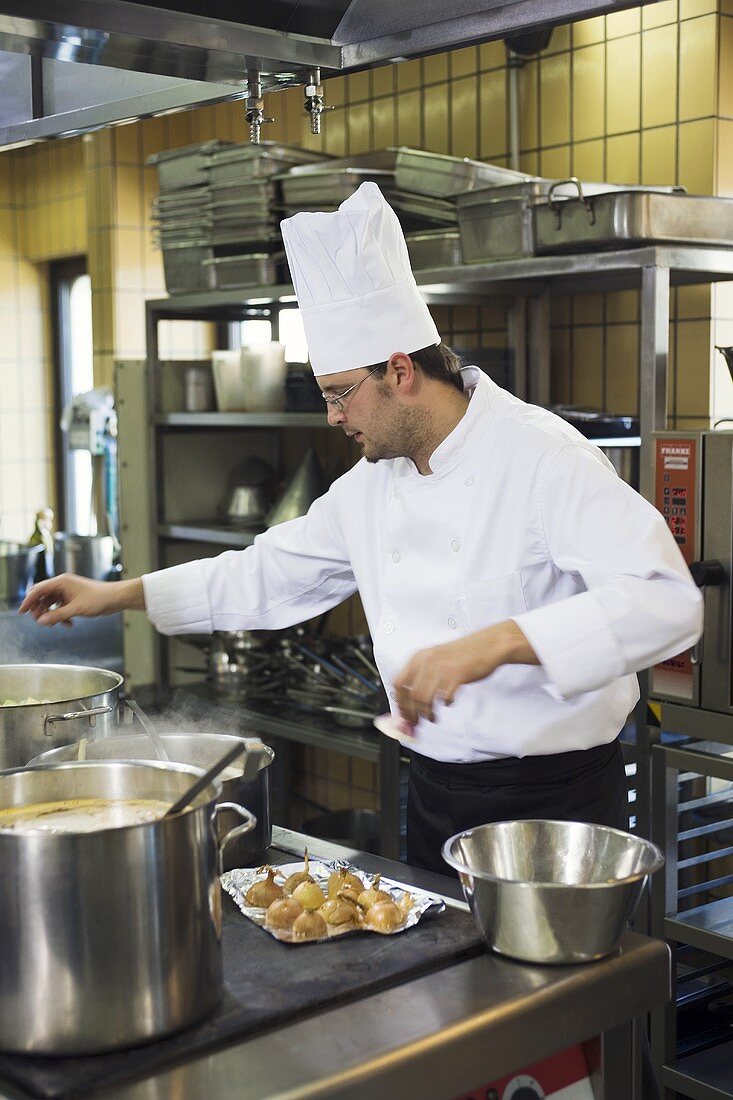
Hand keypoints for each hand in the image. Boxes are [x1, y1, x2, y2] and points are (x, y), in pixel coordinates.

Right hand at [18, 574, 144, 625]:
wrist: (116, 598)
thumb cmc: (100, 599)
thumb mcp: (76, 610)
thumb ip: (58, 616)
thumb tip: (42, 621)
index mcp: (62, 582)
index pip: (39, 590)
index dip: (29, 600)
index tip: (22, 611)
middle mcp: (64, 584)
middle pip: (43, 596)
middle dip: (39, 609)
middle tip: (39, 620)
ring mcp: (69, 591)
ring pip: (52, 603)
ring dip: (50, 614)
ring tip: (52, 625)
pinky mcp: (74, 598)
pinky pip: (61, 606)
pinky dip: (61, 615)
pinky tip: (67, 624)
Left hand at [394, 620, 537, 724]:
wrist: (486, 645)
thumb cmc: (462, 655)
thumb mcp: (435, 659)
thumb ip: (422, 676)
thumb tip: (409, 702)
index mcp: (418, 657)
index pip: (398, 683)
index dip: (399, 702)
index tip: (403, 713)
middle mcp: (427, 661)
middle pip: (410, 695)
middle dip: (411, 713)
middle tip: (416, 722)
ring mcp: (441, 668)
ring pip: (424, 699)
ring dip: (427, 713)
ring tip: (432, 717)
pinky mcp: (457, 676)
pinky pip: (445, 698)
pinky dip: (446, 704)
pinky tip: (450, 702)